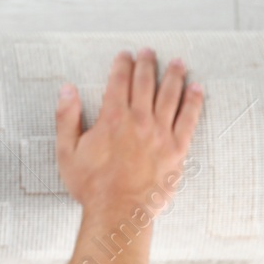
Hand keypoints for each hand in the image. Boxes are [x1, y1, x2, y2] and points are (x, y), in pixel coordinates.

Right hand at [55, 48, 201, 217]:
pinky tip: (197, 89)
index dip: (122, 64)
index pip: (119, 81)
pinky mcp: (177, 149)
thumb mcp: (67, 151)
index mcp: (112, 118)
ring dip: (174, 75)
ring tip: (177, 63)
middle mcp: (139, 120)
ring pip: (170, 95)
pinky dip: (194, 101)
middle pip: (145, 82)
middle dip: (147, 63)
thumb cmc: (92, 185)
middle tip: (149, 52)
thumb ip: (66, 118)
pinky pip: (189, 118)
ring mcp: (161, 133)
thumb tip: (67, 90)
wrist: (119, 211)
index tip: (125, 55)